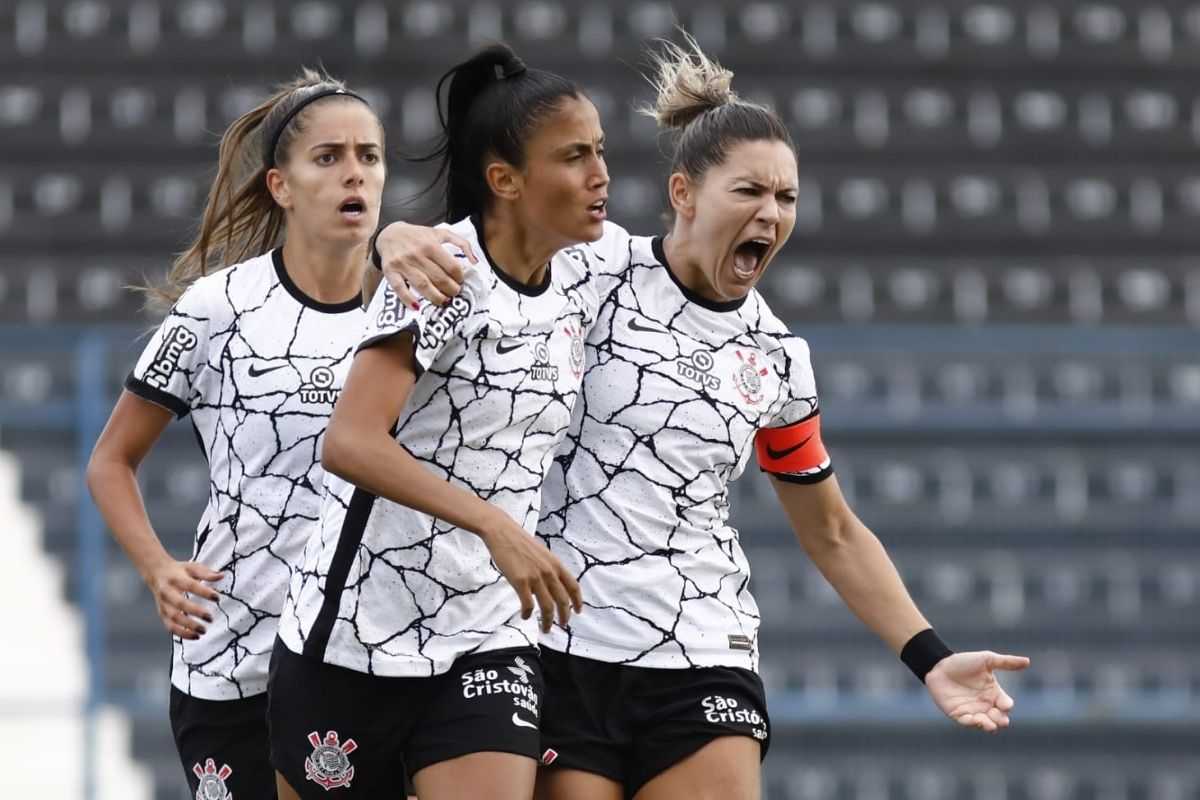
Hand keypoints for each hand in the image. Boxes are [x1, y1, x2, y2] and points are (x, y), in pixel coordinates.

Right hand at [143, 560, 222, 639]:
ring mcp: (163, 604)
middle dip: (196, 612)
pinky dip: (182, 634)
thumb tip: (222, 575)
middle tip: (210, 618)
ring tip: (204, 631)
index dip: (204, 592)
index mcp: (176, 578)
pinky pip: (170, 626)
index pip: (191, 585)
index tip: (217, 598)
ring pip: (174, 618)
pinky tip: (196, 636)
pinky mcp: (162, 614)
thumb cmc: (180, 570)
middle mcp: (167, 592)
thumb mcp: (192, 567)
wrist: (156, 574)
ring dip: (189, 626)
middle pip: (180, 604)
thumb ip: (206, 573)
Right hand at [376, 221, 475, 308]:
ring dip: (436, 297)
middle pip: (439, 278)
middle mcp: (417, 254)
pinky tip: (417, 307)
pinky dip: (408, 299)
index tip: (460, 281)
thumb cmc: (418, 236)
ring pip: (423, 285)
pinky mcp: (390, 271)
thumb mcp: (440, 233)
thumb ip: (461, 243)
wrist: (389, 233)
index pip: (451, 266)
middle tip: (454, 293)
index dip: (459, 277)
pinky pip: (399, 288)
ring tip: (443, 302)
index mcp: (431, 244)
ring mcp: (403, 263)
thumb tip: (475, 261)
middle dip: (451, 290)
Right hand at [478, 511, 582, 632]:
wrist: (503, 533)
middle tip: (562, 625)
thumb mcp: (542, 554)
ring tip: (545, 628)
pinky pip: (528, 604)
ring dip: (547, 621)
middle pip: (562, 601)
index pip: (573, 586)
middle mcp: (549, 572)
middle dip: (564, 616)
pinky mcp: (520, 582)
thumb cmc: (520, 542)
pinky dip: (527, 613)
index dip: (578, 601)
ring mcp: (535, 577)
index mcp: (556, 564)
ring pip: (547, 607)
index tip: (578, 611)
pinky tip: (525, 616)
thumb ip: (549, 568)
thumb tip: (551, 585)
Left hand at [925, 650, 1029, 731]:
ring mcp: (973, 711)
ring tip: (991, 726)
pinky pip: (968, 722)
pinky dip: (972, 723)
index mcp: (995, 693)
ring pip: (986, 723)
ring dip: (989, 726)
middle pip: (998, 718)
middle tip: (1001, 721)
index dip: (1006, 705)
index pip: (1005, 703)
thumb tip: (1027, 661)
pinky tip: (974, 721)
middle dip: (1001, 720)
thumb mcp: (986, 660)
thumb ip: (1006, 662)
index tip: (1005, 704)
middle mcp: (986, 705)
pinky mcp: (959, 715)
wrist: (939, 666)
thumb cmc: (964, 662)